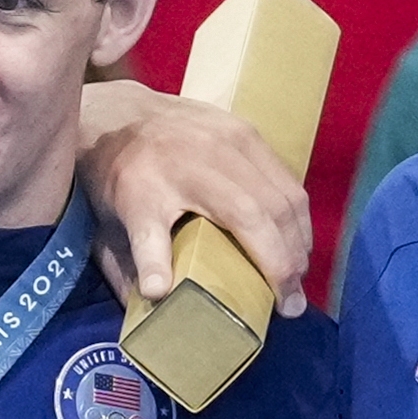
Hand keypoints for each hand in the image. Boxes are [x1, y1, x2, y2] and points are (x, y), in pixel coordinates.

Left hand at [78, 80, 311, 316]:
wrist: (118, 116)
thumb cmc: (118, 178)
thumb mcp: (118, 219)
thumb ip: (139, 257)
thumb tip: (159, 296)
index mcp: (186, 174)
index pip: (247, 218)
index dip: (274, 261)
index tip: (284, 302)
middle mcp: (218, 151)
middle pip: (277, 208)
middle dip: (293, 259)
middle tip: (293, 302)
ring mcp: (238, 137)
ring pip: (288, 192)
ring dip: (299, 238)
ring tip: (296, 275)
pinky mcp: (248, 131)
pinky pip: (284, 177)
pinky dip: (293, 213)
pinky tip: (291, 238)